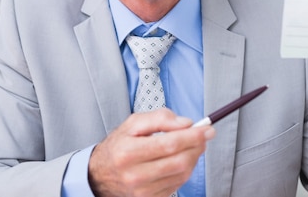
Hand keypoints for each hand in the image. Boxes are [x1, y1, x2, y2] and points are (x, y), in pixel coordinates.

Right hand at [88, 108, 214, 196]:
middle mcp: (134, 175)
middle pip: (179, 161)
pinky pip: (178, 185)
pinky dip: (185, 170)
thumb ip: (160, 118)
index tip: (207, 128)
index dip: (192, 136)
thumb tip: (186, 123)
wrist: (100, 174)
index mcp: (128, 153)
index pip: (169, 144)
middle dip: (197, 146)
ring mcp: (142, 192)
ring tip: (191, 145)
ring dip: (193, 157)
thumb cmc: (120, 145)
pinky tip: (181, 159)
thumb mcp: (133, 123)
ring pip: (182, 174)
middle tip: (204, 135)